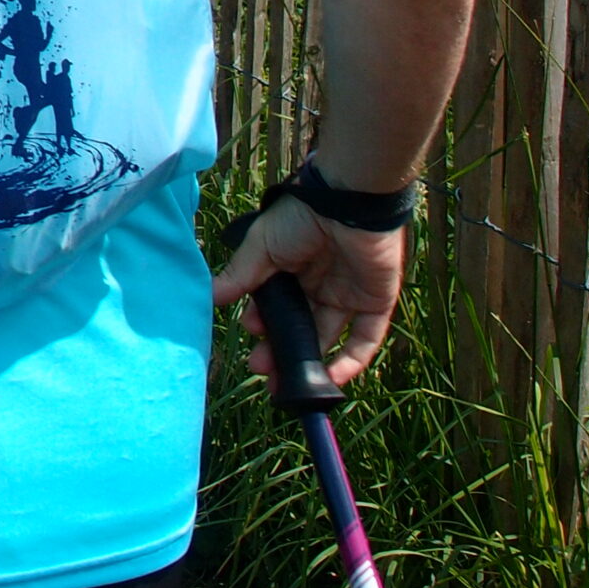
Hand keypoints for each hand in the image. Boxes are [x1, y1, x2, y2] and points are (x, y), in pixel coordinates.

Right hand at [212, 193, 408, 386]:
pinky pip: (365, 338)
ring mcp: (349, 294)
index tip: (251, 332)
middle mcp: (320, 283)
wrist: (347, 203)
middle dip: (283, 349)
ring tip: (291, 384)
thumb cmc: (300, 217)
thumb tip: (212, 297)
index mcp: (293, 266)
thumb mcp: (262, 245)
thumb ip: (242, 274)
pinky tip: (332, 379)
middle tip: (264, 370)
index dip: (263, 321)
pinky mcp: (376, 302)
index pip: (276, 303)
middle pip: (301, 325)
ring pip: (329, 336)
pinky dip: (351, 361)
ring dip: (312, 361)